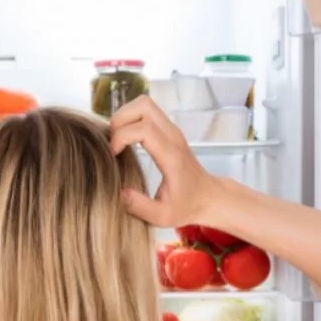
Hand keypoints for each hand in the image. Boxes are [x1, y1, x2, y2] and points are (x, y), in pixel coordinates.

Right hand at [109, 96, 219, 227]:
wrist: (208, 197)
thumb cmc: (186, 206)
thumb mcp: (162, 216)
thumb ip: (139, 207)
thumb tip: (118, 192)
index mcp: (171, 156)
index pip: (144, 129)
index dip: (121, 136)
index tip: (113, 154)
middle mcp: (172, 137)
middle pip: (144, 105)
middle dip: (120, 119)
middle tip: (112, 141)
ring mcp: (171, 130)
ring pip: (144, 104)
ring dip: (124, 116)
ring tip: (116, 139)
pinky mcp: (168, 130)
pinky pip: (146, 112)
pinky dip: (131, 119)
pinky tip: (125, 140)